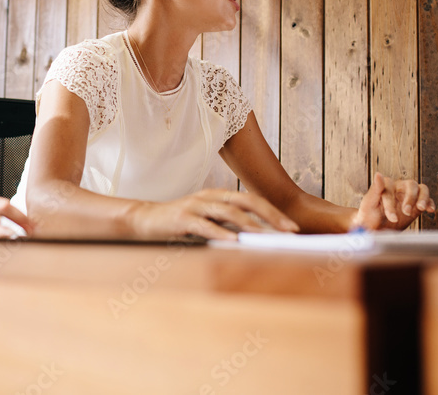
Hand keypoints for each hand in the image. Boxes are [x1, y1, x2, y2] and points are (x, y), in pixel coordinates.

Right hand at [129, 188, 299, 240]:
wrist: (145, 220)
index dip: (273, 212)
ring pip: (228, 211)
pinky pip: (205, 225)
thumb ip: (228, 226)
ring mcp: (196, 206)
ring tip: (266, 236)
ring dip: (249, 224)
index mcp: (219, 196)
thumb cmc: (180, 224)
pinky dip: (220, 233)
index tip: (292, 227)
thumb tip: (257, 240)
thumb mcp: (208, 221)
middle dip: (270, 215)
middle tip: (289, 230)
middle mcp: (210, 197)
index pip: (252, 200)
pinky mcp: (182, 218)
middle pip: (246, 201)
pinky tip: (233, 242)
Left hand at [352, 172, 434, 230]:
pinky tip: (430, 210)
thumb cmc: (369, 215)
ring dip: (422, 198)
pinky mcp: (417, 204)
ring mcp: (409, 194)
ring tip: (420, 208)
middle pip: (410, 185)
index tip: (392, 217)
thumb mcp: (369, 204)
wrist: (376, 227)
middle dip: (410, 199)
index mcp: (386, 185)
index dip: (391, 203)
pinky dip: (430, 203)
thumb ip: (375, 189)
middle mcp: (399, 187)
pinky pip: (427, 199)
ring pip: (421, 189)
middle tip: (406, 212)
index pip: (391, 188)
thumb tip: (378, 174)